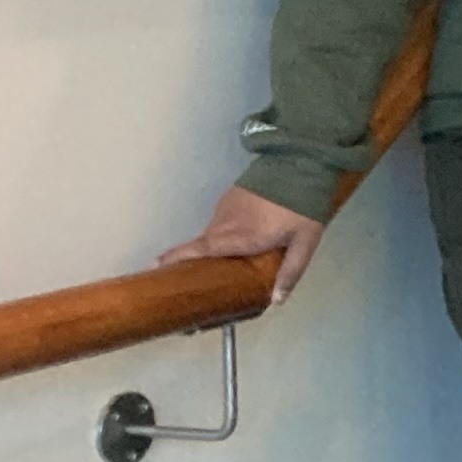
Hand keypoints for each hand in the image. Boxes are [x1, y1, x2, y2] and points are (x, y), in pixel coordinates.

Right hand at [159, 184, 327, 306]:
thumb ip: (291, 270)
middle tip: (183, 277)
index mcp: (240, 237)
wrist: (302, 162)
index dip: (177, 258)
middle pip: (201, 244)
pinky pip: (220, 219)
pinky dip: (222, 230)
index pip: (200, 249)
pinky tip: (236, 237)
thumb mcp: (305, 241)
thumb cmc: (304, 205)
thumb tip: (277, 300)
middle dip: (188, 259)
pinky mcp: (231, 195)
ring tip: (217, 262)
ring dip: (211, 245)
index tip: (156, 267)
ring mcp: (226, 207)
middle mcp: (226, 223)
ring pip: (212, 232)